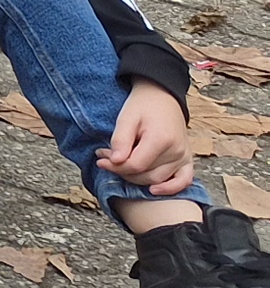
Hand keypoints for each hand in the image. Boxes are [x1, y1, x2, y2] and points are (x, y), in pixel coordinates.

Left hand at [104, 78, 196, 196]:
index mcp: (161, 139)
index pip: (136, 165)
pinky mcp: (187, 159)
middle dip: (122, 171)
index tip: (101, 159)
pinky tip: (154, 190)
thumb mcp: (126, 117)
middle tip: (107, 159)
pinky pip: (184, 181)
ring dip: (137, 178)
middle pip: (146, 175)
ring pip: (158, 179)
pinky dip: (171, 188)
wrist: (162, 96)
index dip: (115, 166)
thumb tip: (115, 161)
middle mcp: (176, 151)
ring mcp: (184, 156)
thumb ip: (120, 140)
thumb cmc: (142, 106)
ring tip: (121, 165)